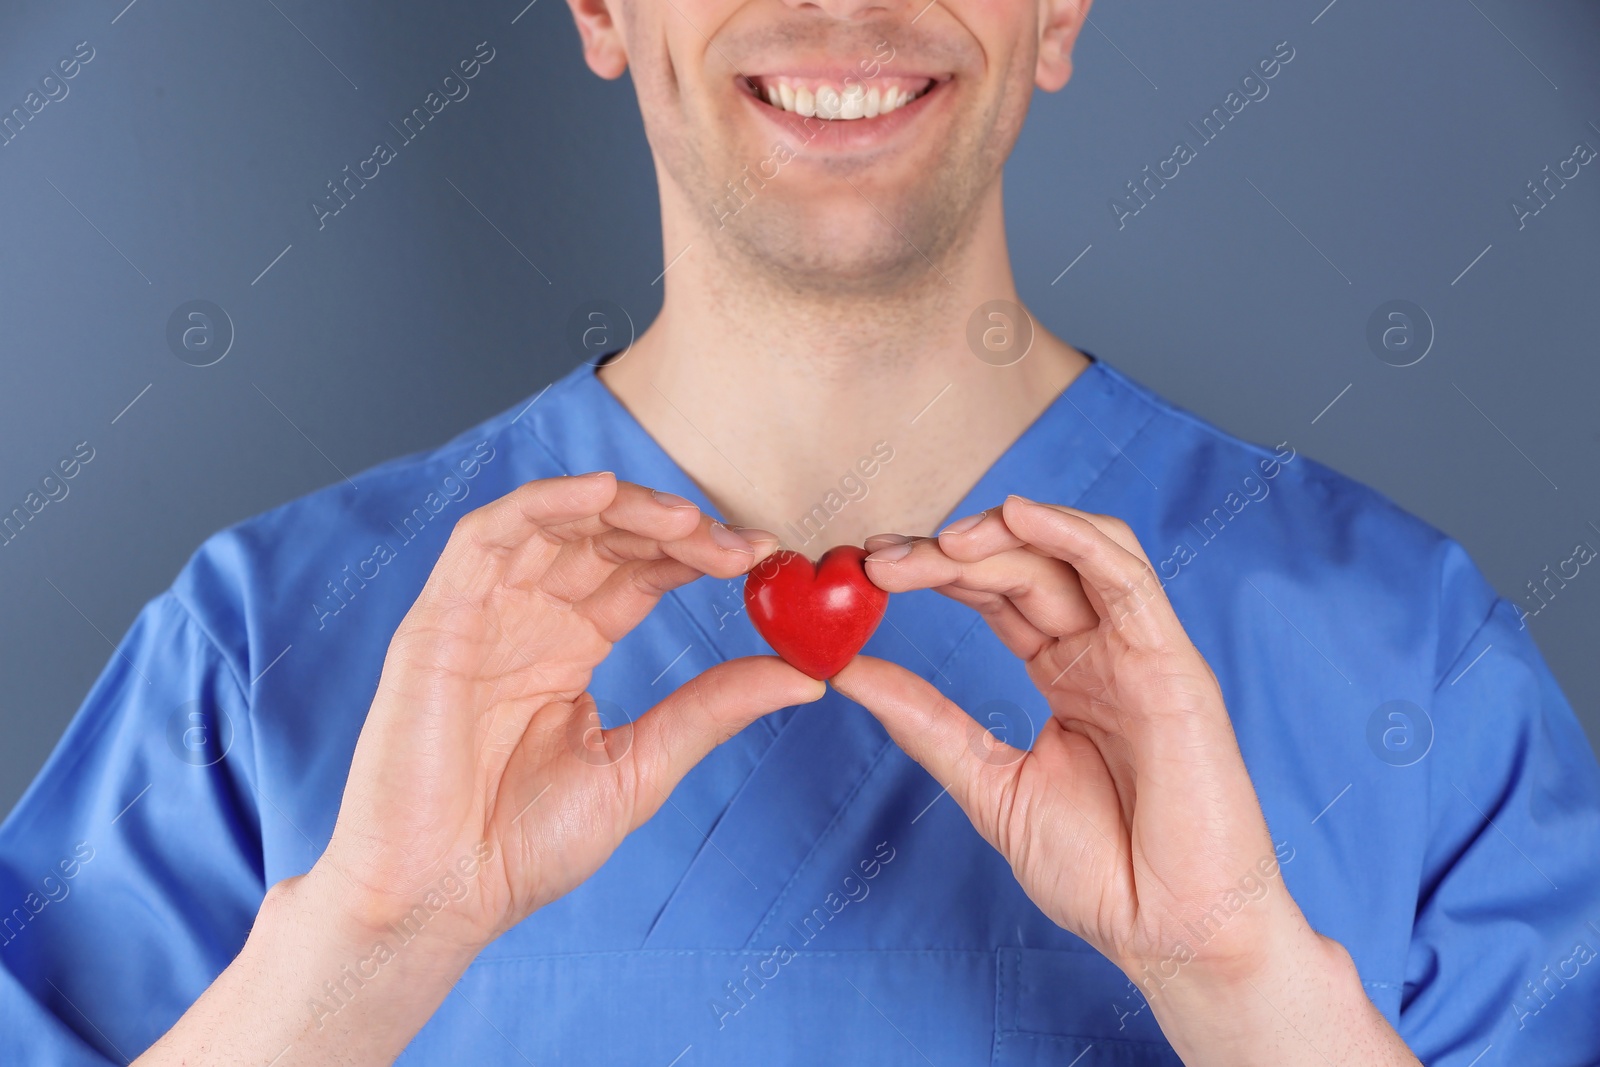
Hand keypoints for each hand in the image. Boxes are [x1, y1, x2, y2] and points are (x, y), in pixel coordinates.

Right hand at [139, 473, 823, 1065]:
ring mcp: (482, 613)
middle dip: (675, 530)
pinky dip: (543, 502)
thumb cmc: (523, 844)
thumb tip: (809, 676)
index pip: (641, 572)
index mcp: (570, 647)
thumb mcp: (641, 766)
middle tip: (740, 548)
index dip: (700, 555)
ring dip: (623, 508)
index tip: (766, 558)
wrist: (441, 898)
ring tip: (689, 522)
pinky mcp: (438, 619)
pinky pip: (488, 537)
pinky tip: (602, 492)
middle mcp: (528, 618)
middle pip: (605, 537)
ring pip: (555, 522)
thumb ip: (713, 709)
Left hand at [834, 495, 1415, 1065]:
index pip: (994, 593)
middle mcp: (1102, 649)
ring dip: (1003, 534)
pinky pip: (1127, 578)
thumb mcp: (987, 781)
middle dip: (948, 554)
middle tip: (878, 561)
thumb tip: (843, 669)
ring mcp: (1139, 652)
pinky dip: (1074, 535)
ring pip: (1072, 555)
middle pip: (1022, 566)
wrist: (1169, 934)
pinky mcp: (1173, 664)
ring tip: (938, 542)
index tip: (866, 570)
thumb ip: (923, 720)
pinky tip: (1018, 514)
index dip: (934, 570)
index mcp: (1065, 671)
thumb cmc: (1099, 870)